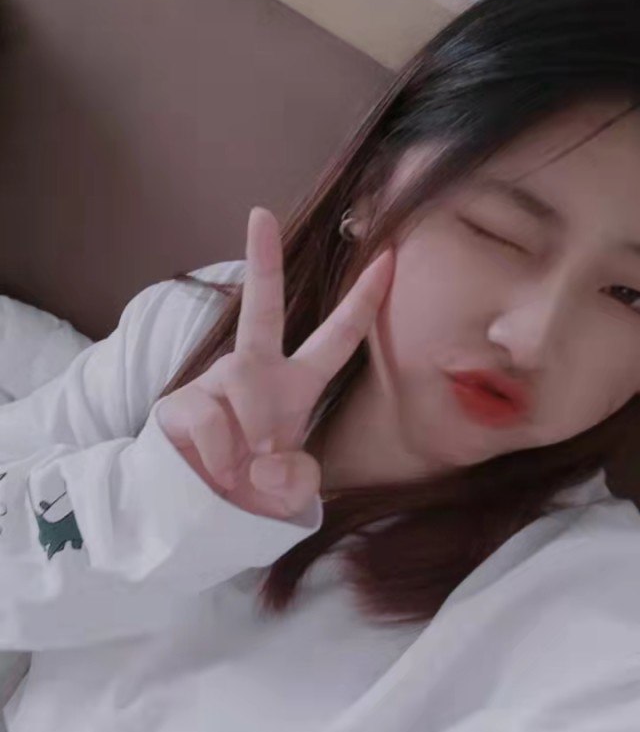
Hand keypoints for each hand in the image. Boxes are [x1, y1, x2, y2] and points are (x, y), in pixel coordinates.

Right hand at [156, 207, 393, 519]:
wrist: (198, 517)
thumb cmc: (252, 492)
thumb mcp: (291, 494)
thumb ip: (297, 482)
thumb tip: (265, 458)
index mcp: (295, 386)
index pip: (338, 338)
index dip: (364, 300)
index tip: (389, 258)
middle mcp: (256, 373)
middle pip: (263, 308)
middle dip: (263, 259)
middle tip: (260, 214)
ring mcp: (216, 384)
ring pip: (244, 379)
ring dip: (254, 426)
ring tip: (246, 467)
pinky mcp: (181, 404)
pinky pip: (212, 420)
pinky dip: (224, 456)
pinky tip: (218, 471)